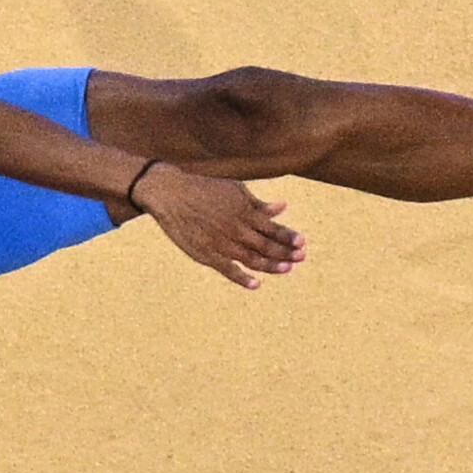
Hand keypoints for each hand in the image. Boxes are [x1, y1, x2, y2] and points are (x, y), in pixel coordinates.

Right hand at [132, 164, 303, 289]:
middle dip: (285, 252)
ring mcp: (220, 242)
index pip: (272, 227)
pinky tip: (256, 284)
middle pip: (265, 244)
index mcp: (242, 211)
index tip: (302, 242)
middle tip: (302, 258)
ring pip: (251, 258)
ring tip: (287, 269)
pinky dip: (242, 278)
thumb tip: (282, 207)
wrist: (169, 192)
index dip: (288, 236)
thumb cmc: (203, 188)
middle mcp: (234, 228)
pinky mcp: (205, 253)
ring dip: (270, 265)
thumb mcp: (233, 190)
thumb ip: (257, 203)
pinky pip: (227, 269)